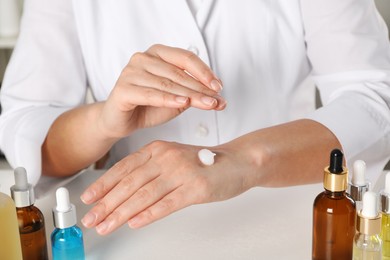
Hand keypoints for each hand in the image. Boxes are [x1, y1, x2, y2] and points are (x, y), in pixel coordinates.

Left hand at [80, 140, 254, 234]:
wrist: (238, 162)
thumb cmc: (205, 163)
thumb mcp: (174, 159)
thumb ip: (151, 171)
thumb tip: (124, 194)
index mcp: (158, 148)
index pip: (124, 168)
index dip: (103, 185)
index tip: (88, 199)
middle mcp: (167, 157)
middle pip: (130, 183)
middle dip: (106, 203)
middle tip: (91, 219)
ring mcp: (181, 172)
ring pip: (144, 195)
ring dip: (121, 213)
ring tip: (106, 226)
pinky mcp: (196, 188)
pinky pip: (167, 204)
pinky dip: (148, 215)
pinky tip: (135, 223)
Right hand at [97, 44, 225, 138]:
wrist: (120, 121)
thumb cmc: (148, 107)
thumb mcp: (176, 99)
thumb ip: (194, 96)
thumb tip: (219, 100)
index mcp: (157, 53)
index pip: (185, 58)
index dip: (204, 72)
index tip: (218, 87)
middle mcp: (142, 58)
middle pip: (178, 73)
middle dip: (200, 88)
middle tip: (217, 100)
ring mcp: (130, 72)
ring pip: (167, 84)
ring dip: (190, 95)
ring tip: (207, 104)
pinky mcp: (123, 89)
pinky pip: (150, 94)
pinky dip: (168, 99)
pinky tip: (183, 103)